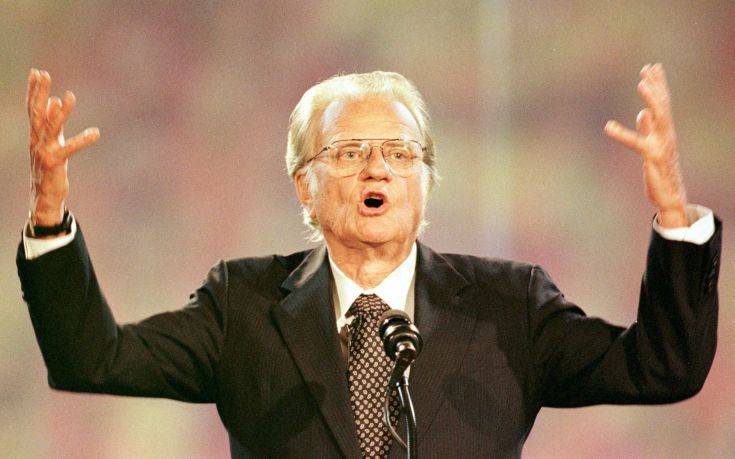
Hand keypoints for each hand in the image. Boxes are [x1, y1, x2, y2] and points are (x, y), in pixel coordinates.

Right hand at [27, 68, 99, 225]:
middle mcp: (36, 140)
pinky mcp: (54, 163)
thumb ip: (52, 122)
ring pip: (52, 128)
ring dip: (61, 113)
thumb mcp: (51, 141)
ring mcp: (44, 151)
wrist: (44, 195)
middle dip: (40, 93)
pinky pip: (70, 149)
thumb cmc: (50, 166)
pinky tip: (95, 133)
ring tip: (70, 97)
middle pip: (37, 112)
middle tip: (44, 74)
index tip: (36, 72)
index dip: (34, 90)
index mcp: (35, 134)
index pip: (32, 108)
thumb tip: (53, 101)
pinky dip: (82, 140)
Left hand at [604, 63, 687, 227]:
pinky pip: (637, 143)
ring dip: (652, 99)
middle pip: (663, 105)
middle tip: (648, 69)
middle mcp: (665, 134)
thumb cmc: (661, 171)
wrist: (670, 195)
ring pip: (659, 118)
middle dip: (656, 86)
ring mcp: (661, 145)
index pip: (662, 103)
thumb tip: (642, 113)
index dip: (657, 85)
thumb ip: (646, 129)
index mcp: (664, 131)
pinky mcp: (652, 158)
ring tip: (641, 84)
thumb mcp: (651, 146)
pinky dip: (623, 134)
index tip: (652, 66)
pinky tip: (608, 126)